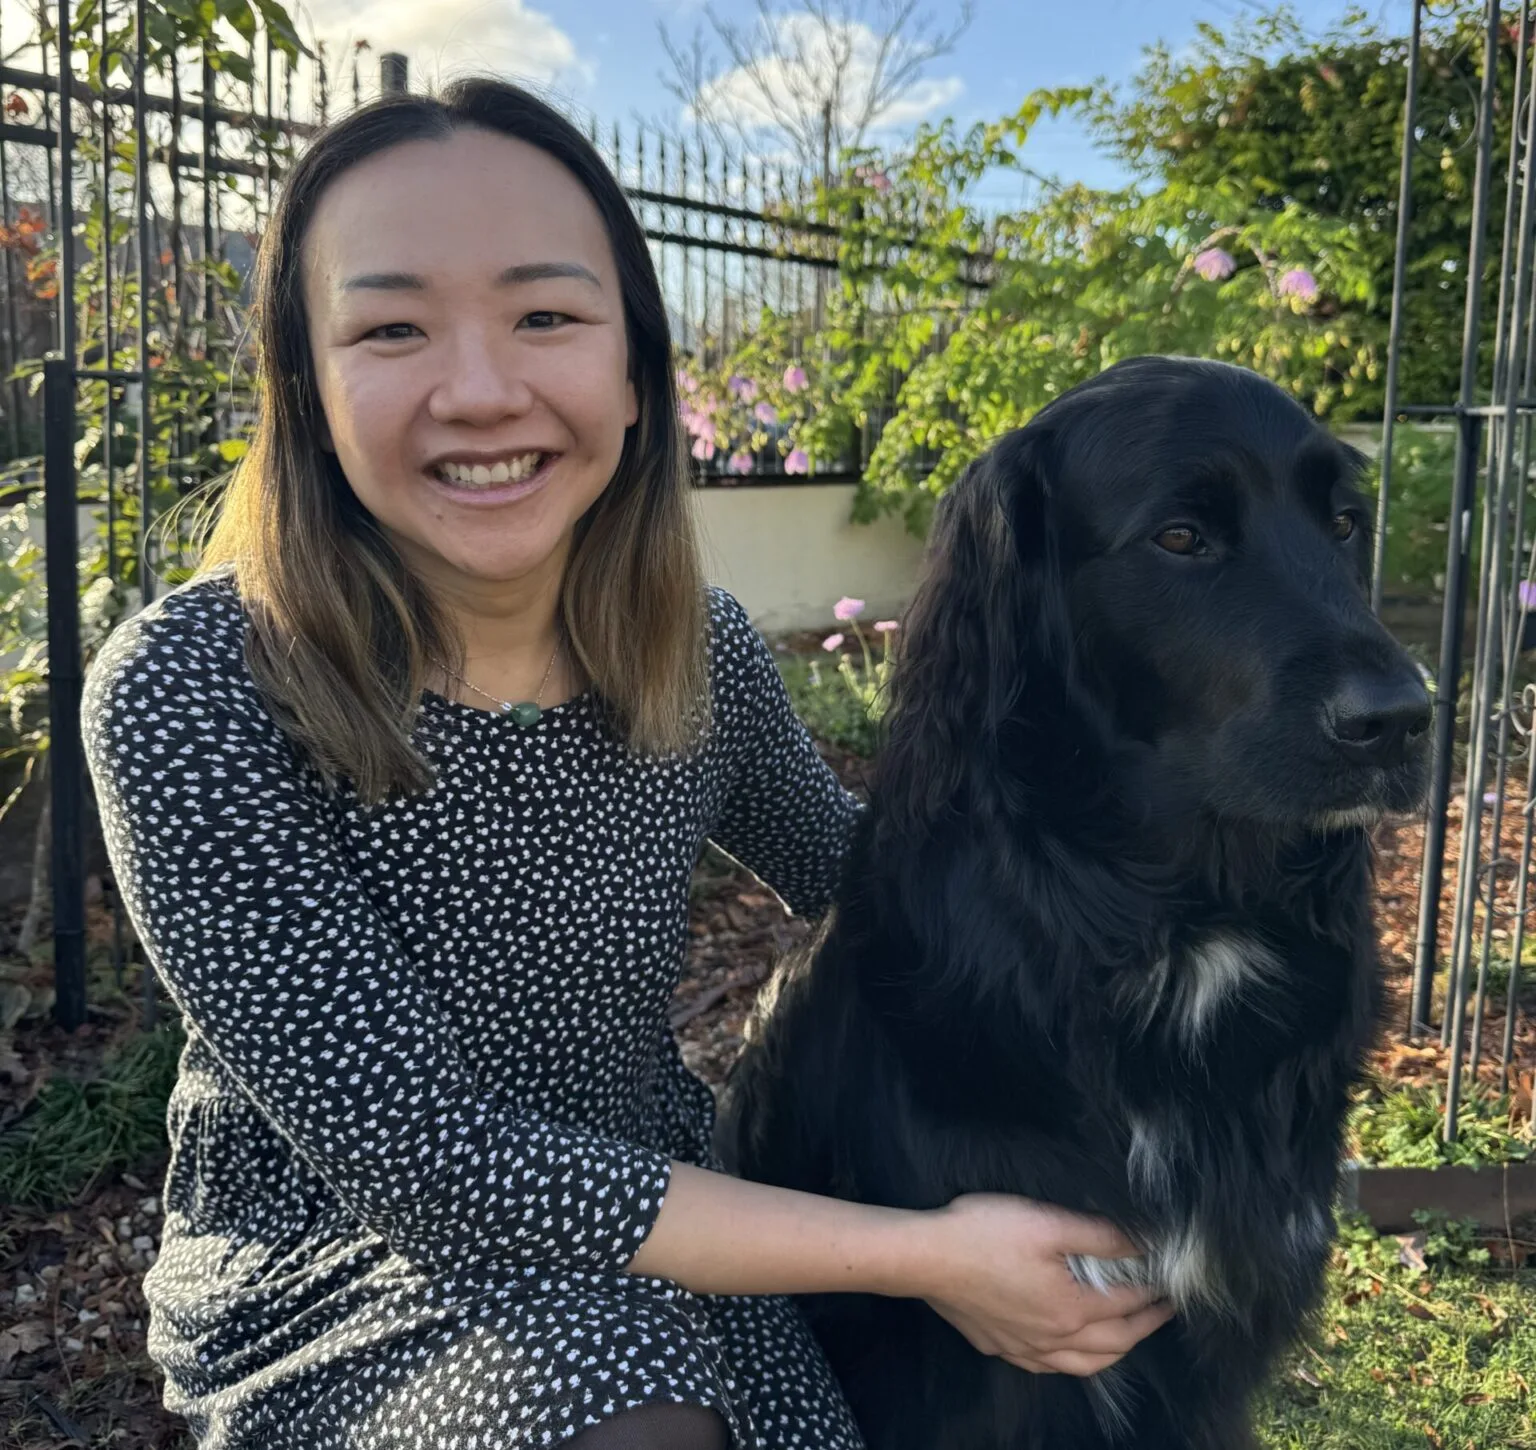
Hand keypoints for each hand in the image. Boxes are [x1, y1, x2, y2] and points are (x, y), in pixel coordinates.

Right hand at [913, 1193, 1173, 1375]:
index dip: (1154, 1293)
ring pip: (1083, 1364)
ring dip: (1114, 1352)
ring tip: (1127, 1336)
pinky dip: (1072, 1362)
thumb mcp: (1048, 1222)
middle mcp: (1053, 1338)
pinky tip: (1067, 1351)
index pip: (1127, 1304)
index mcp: (1072, 1308)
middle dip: (1144, 1326)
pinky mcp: (999, 1345)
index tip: (1172, 1283)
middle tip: (1162, 1310)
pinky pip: (1048, 1366)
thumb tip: (1144, 1244)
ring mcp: (1024, 1348)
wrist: (926, 1256)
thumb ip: (1100, 1235)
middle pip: (1114, 1343)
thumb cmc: (985, 1233)